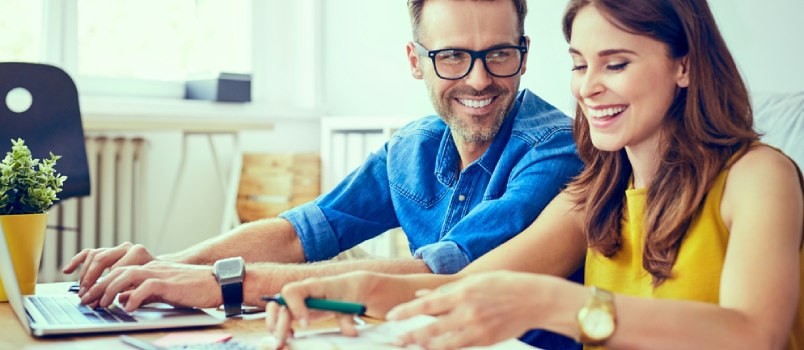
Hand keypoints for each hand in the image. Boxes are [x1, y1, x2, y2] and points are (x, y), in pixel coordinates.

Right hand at [62, 242, 155, 295]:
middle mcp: (127, 248)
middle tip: (85, 296)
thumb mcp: (148, 286)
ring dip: (84, 275)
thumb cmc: (153, 279)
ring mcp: (116, 248)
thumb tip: (119, 302)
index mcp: (138, 253)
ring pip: (93, 256)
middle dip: (91, 280)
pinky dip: (77, 261)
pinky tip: (67, 271)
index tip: (99, 301)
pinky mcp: (108, 250)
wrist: (160, 270)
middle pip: (101, 260)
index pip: (115, 270)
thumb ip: (134, 292)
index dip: (106, 287)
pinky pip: (88, 253)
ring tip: (81, 290)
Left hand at [79, 260, 221, 311]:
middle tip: (86, 300)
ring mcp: (160, 272)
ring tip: (102, 304)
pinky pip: (146, 286)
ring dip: (110, 289)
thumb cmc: (193, 288)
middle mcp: (152, 266)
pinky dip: (134, 297)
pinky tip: (128, 307)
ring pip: (127, 274)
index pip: (117, 269)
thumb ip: (141, 293)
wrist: (216, 283)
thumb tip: (122, 299)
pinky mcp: (169, 282)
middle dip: (97, 285)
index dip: (100, 281)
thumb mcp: (161, 291)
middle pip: (116, 270)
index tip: (88, 295)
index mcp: (149, 267)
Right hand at [265, 271, 384, 348]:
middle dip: (279, 323)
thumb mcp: (350, 305)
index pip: (292, 291)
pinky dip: (280, 327)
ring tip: (282, 342)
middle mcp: (301, 292)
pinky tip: (291, 336)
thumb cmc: (348, 293)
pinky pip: (281, 316)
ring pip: (276, 309)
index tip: (306, 325)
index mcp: (312, 286)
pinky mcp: (297, 309)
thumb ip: (347, 319)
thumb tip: (351, 333)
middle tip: (283, 342)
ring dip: (274, 325)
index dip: (295, 308)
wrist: (349, 288)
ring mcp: (297, 300)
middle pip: (280, 303)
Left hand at [385, 271, 549, 349]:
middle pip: (431, 328)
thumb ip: (447, 290)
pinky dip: (445, 348)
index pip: (427, 305)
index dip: (406, 312)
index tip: (391, 316)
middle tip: (396, 340)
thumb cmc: (505, 285)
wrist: (535, 300)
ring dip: (425, 345)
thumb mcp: (475, 280)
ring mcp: (477, 329)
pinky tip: (435, 347)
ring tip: (412, 345)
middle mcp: (468, 313)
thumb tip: (422, 296)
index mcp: (463, 293)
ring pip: (443, 343)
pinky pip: (460, 347)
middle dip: (410, 336)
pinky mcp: (486, 341)